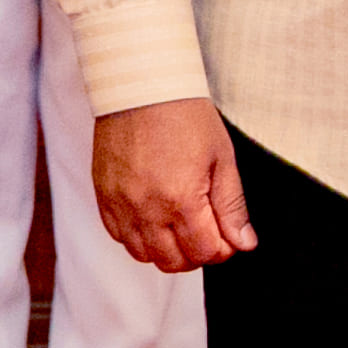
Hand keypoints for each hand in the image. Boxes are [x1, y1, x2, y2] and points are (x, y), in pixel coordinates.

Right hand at [89, 98, 254, 272]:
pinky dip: (138, 237)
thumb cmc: (185, 114)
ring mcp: (120, 205)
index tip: (227, 235)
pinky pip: (118, 236)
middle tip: (206, 231)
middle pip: (173, 262)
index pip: (204, 252)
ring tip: (179, 225)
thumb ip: (232, 206)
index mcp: (181, 200)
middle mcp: (147, 209)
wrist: (142, 85)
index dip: (222, 249)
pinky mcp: (104, 196)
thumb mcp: (222, 158)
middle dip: (196, 254)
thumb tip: (244, 243)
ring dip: (166, 249)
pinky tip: (153, 218)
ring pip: (143, 255)